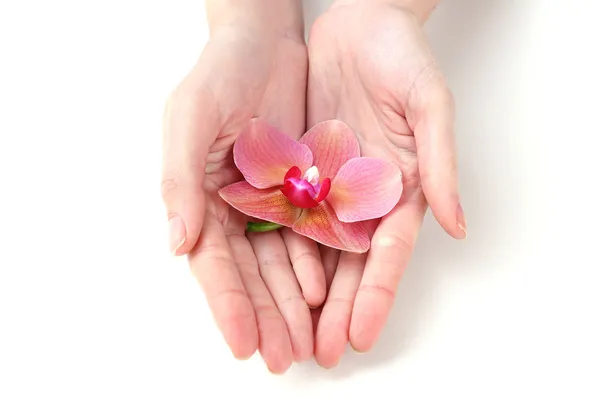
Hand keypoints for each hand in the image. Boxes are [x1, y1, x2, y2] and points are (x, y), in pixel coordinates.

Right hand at [161, 1, 324, 372]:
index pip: (214, 264)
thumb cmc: (217, 75)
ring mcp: (266, 201)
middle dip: (265, 316)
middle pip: (250, 274)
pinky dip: (315, 264)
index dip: (227, 305)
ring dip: (292, 302)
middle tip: (281, 357)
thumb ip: (179, 182)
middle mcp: (231, 208)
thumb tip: (178, 243)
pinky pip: (307, 234)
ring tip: (307, 340)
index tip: (242, 344)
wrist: (263, 42)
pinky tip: (324, 291)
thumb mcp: (188, 121)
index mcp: (199, 198)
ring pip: (280, 262)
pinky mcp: (299, 188)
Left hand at [307, 0, 466, 366]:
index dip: (375, 294)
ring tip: (291, 332)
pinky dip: (277, 248)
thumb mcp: (430, 104)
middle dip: (336, 309)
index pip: (388, 252)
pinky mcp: (300, 167)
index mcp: (401, 187)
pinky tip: (266, 281)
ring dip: (303, 293)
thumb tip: (458, 225)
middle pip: (349, 264)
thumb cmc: (403, 56)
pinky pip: (286, 212)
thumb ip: (440, 163)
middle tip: (321, 352)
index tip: (360, 334)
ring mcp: (330, 185)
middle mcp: (364, 195)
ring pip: (315, 249)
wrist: (359, 22)